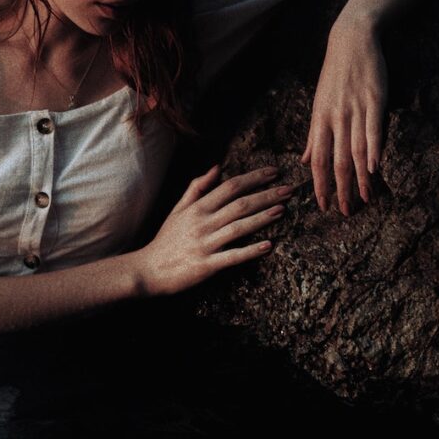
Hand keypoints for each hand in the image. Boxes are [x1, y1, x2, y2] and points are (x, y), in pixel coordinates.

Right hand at [132, 165, 292, 296]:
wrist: (148, 270)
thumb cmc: (166, 240)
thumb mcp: (177, 210)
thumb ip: (197, 188)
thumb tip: (216, 167)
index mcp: (197, 208)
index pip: (230, 187)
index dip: (254, 178)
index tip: (274, 172)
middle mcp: (202, 223)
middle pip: (239, 204)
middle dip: (266, 195)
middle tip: (290, 190)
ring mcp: (205, 244)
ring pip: (238, 227)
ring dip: (262, 218)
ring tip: (282, 210)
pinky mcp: (206, 265)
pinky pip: (232, 257)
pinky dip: (250, 251)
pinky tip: (268, 246)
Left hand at [301, 17, 387, 215]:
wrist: (351, 42)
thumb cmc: (334, 77)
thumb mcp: (318, 106)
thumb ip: (314, 137)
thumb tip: (303, 161)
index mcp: (319, 122)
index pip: (317, 161)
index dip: (320, 185)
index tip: (323, 205)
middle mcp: (335, 119)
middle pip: (337, 162)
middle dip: (340, 189)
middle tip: (344, 212)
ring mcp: (355, 110)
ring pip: (356, 151)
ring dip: (361, 178)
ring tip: (365, 198)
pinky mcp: (374, 100)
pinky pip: (373, 129)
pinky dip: (374, 149)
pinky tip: (375, 168)